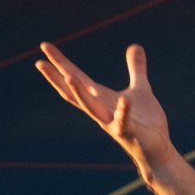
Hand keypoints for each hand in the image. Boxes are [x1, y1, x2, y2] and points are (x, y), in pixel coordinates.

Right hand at [37, 42, 175, 177]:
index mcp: (101, 98)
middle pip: (74, 92)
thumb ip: (136, 69)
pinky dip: (124, 110)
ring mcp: (111, 122)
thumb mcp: (140, 89)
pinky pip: (124, 120)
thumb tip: (135, 45)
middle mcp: (100, 110)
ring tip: (69, 77)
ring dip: (80, 93)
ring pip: (91, 107)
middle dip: (57, 77)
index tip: (45, 47)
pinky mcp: (128, 131)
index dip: (61, 63)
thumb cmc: (144, 121)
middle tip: (39, 62)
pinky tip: (125, 98)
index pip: (76, 78)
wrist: (156, 148)